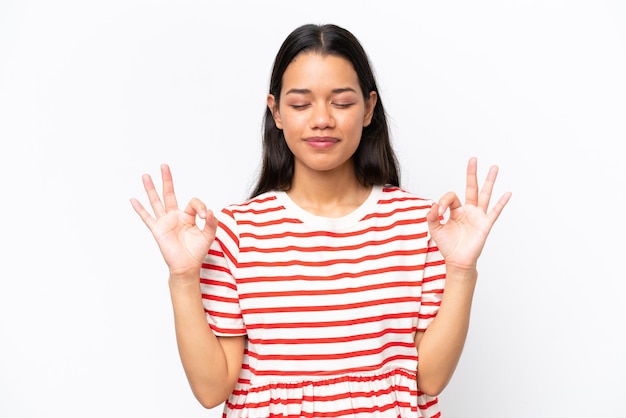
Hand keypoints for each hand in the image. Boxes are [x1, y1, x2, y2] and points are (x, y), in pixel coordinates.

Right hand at [130, 164, 217, 277]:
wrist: (187, 266)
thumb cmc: (197, 251)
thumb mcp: (208, 235)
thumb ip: (211, 222)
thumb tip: (208, 211)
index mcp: (188, 216)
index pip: (193, 202)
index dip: (199, 206)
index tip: (204, 215)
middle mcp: (175, 216)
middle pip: (169, 194)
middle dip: (167, 180)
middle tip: (164, 166)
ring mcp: (165, 222)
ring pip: (156, 202)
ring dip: (151, 189)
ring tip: (146, 176)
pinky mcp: (157, 230)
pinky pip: (147, 218)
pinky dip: (140, 209)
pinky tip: (133, 200)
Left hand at [426, 157, 511, 272]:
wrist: (457, 261)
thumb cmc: (447, 245)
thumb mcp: (435, 229)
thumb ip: (432, 216)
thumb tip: (435, 205)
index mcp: (456, 210)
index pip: (451, 197)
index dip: (444, 201)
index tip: (440, 211)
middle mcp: (469, 210)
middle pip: (471, 188)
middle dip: (472, 173)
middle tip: (473, 159)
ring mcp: (478, 216)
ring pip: (485, 195)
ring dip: (489, 181)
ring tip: (494, 167)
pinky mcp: (485, 225)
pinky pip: (494, 212)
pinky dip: (501, 203)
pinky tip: (507, 193)